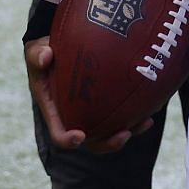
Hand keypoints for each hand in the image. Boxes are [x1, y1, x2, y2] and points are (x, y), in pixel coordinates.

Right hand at [23, 35, 147, 152]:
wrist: (61, 45)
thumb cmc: (47, 50)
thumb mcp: (36, 49)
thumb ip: (37, 53)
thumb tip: (46, 56)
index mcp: (54, 110)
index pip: (59, 132)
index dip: (68, 139)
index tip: (80, 136)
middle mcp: (74, 117)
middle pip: (91, 140)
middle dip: (107, 143)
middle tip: (124, 134)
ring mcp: (92, 113)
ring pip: (110, 131)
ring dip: (128, 131)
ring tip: (145, 122)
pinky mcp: (107, 104)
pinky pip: (122, 115)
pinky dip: (136, 116)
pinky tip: (152, 110)